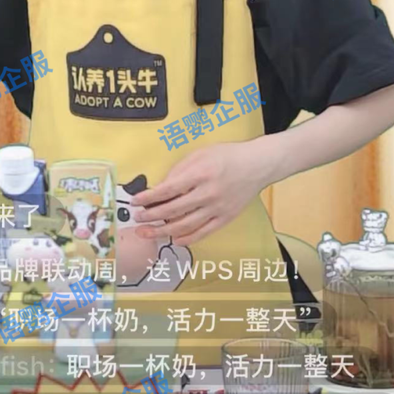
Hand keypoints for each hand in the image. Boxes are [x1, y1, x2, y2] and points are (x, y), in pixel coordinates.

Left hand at [132, 142, 267, 244]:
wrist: (257, 165)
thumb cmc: (228, 156)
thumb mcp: (200, 154)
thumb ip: (179, 170)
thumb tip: (160, 187)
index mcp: (200, 174)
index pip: (167, 190)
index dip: (148, 198)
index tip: (135, 202)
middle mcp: (208, 193)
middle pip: (172, 210)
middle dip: (151, 216)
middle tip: (137, 218)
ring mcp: (217, 208)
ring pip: (185, 225)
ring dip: (163, 231)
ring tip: (147, 233)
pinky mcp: (225, 218)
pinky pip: (203, 233)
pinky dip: (187, 238)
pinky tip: (174, 239)